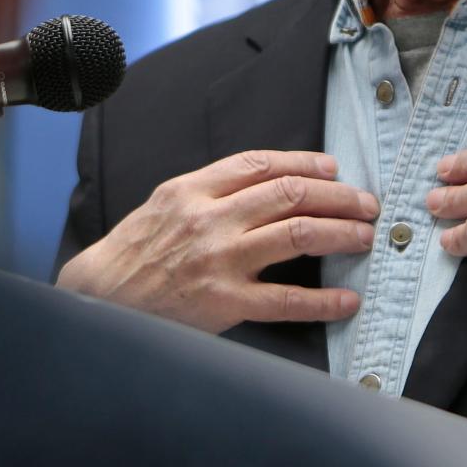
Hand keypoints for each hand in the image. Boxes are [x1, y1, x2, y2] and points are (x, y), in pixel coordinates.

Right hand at [56, 149, 377, 332]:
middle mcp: (209, 219)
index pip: (261, 165)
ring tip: (365, 237)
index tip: (335, 170)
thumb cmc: (135, 251)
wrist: (100, 298)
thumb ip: (212, 190)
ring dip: (341, 233)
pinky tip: (347, 299)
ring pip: (296, 234)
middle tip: (366, 205)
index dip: (306, 164)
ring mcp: (218, 261)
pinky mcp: (224, 303)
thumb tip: (270, 181)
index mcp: (193, 189)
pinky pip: (286, 300)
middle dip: (338, 197)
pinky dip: (323, 301)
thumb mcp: (166, 203)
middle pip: (290, 194)